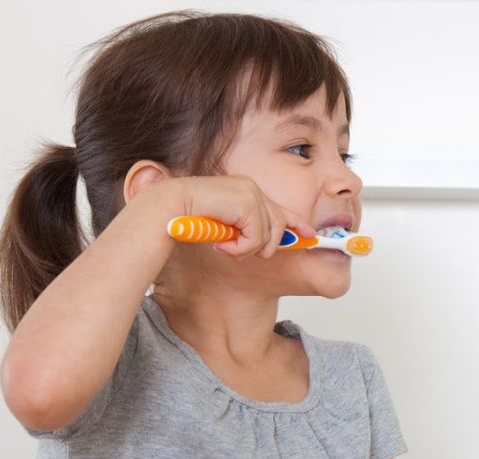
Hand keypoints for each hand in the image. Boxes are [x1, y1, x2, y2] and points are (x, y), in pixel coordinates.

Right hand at [173, 175, 315, 259]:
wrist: (169, 208)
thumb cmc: (190, 218)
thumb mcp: (226, 226)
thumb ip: (246, 230)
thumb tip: (268, 245)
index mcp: (248, 191)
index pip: (281, 209)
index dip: (296, 224)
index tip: (309, 235)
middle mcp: (252, 189)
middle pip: (278, 227)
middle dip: (263, 247)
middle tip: (236, 250)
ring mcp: (251, 194)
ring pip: (267, 237)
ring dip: (245, 250)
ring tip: (224, 246)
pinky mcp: (247, 203)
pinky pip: (255, 239)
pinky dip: (239, 249)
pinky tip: (221, 244)